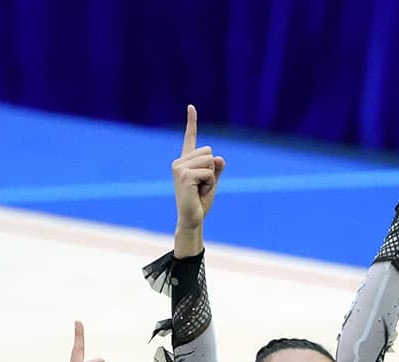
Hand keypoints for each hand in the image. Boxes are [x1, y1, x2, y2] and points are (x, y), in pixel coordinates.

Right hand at [172, 104, 225, 254]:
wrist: (192, 219)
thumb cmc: (200, 202)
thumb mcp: (213, 182)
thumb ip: (217, 168)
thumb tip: (218, 157)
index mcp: (185, 161)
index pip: (190, 138)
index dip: (191, 122)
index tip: (191, 106)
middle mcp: (179, 161)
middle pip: (209, 151)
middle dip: (213, 169)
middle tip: (203, 186)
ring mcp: (179, 168)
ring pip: (209, 161)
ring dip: (211, 178)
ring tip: (200, 190)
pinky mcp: (183, 175)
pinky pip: (208, 172)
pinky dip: (209, 184)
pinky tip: (199, 193)